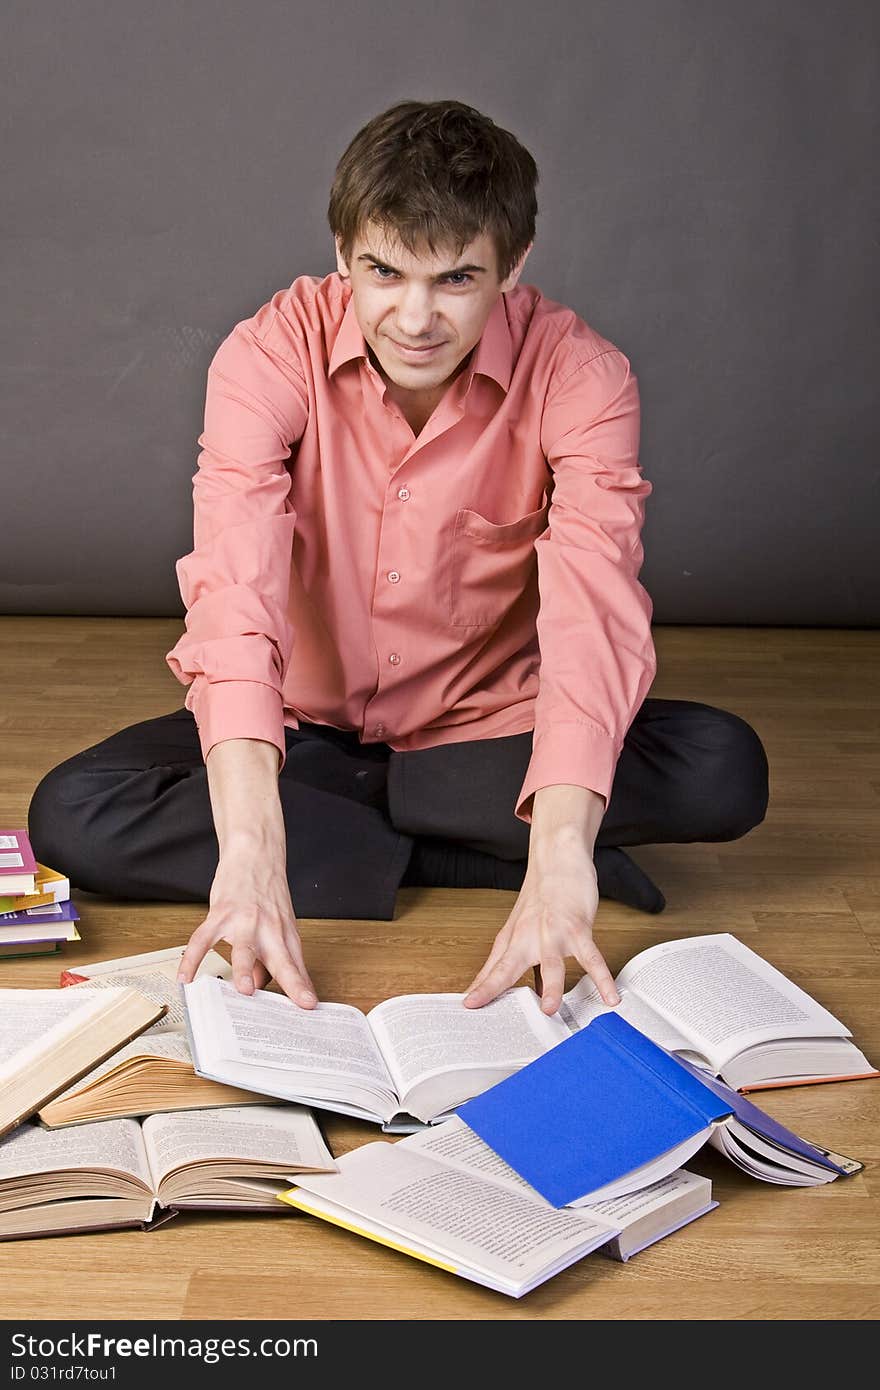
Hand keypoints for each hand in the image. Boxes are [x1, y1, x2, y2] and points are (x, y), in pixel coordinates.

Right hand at [176, 849, 316, 1007]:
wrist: (254, 854)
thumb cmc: (267, 892)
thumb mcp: (278, 925)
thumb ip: (271, 958)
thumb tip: (262, 987)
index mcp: (284, 933)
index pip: (296, 964)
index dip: (303, 986)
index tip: (310, 1005)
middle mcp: (268, 928)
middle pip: (281, 958)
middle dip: (290, 980)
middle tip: (298, 1002)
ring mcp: (244, 920)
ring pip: (244, 947)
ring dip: (245, 968)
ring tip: (243, 990)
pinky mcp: (221, 912)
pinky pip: (203, 938)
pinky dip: (192, 958)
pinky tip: (185, 977)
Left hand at [463, 830, 618, 1015]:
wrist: (558, 858)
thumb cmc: (541, 894)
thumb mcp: (525, 929)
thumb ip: (524, 962)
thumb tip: (529, 992)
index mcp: (512, 939)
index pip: (492, 968)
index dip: (480, 987)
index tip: (468, 1007)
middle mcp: (528, 937)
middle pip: (509, 966)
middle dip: (497, 988)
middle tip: (487, 1011)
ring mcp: (553, 932)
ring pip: (550, 962)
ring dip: (551, 986)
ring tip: (550, 1010)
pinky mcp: (578, 927)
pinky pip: (591, 956)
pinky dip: (602, 977)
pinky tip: (610, 996)